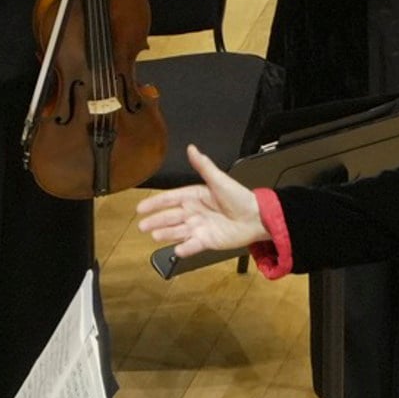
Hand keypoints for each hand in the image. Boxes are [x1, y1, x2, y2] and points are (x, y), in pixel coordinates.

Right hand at [136, 146, 271, 256]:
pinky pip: (193, 245)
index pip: (170, 199)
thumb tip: (192, 148)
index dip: (155, 203)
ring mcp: (200, 227)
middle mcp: (194, 212)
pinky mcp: (207, 241)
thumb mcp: (219, 180)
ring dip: (166, 234)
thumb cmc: (240, 198)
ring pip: (178, 231)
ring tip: (155, 236)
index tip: (141, 207)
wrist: (257, 218)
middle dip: (156, 221)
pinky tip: (177, 249)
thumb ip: (204, 166)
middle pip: (170, 217)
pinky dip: (185, 248)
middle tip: (142, 225)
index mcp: (195, 196)